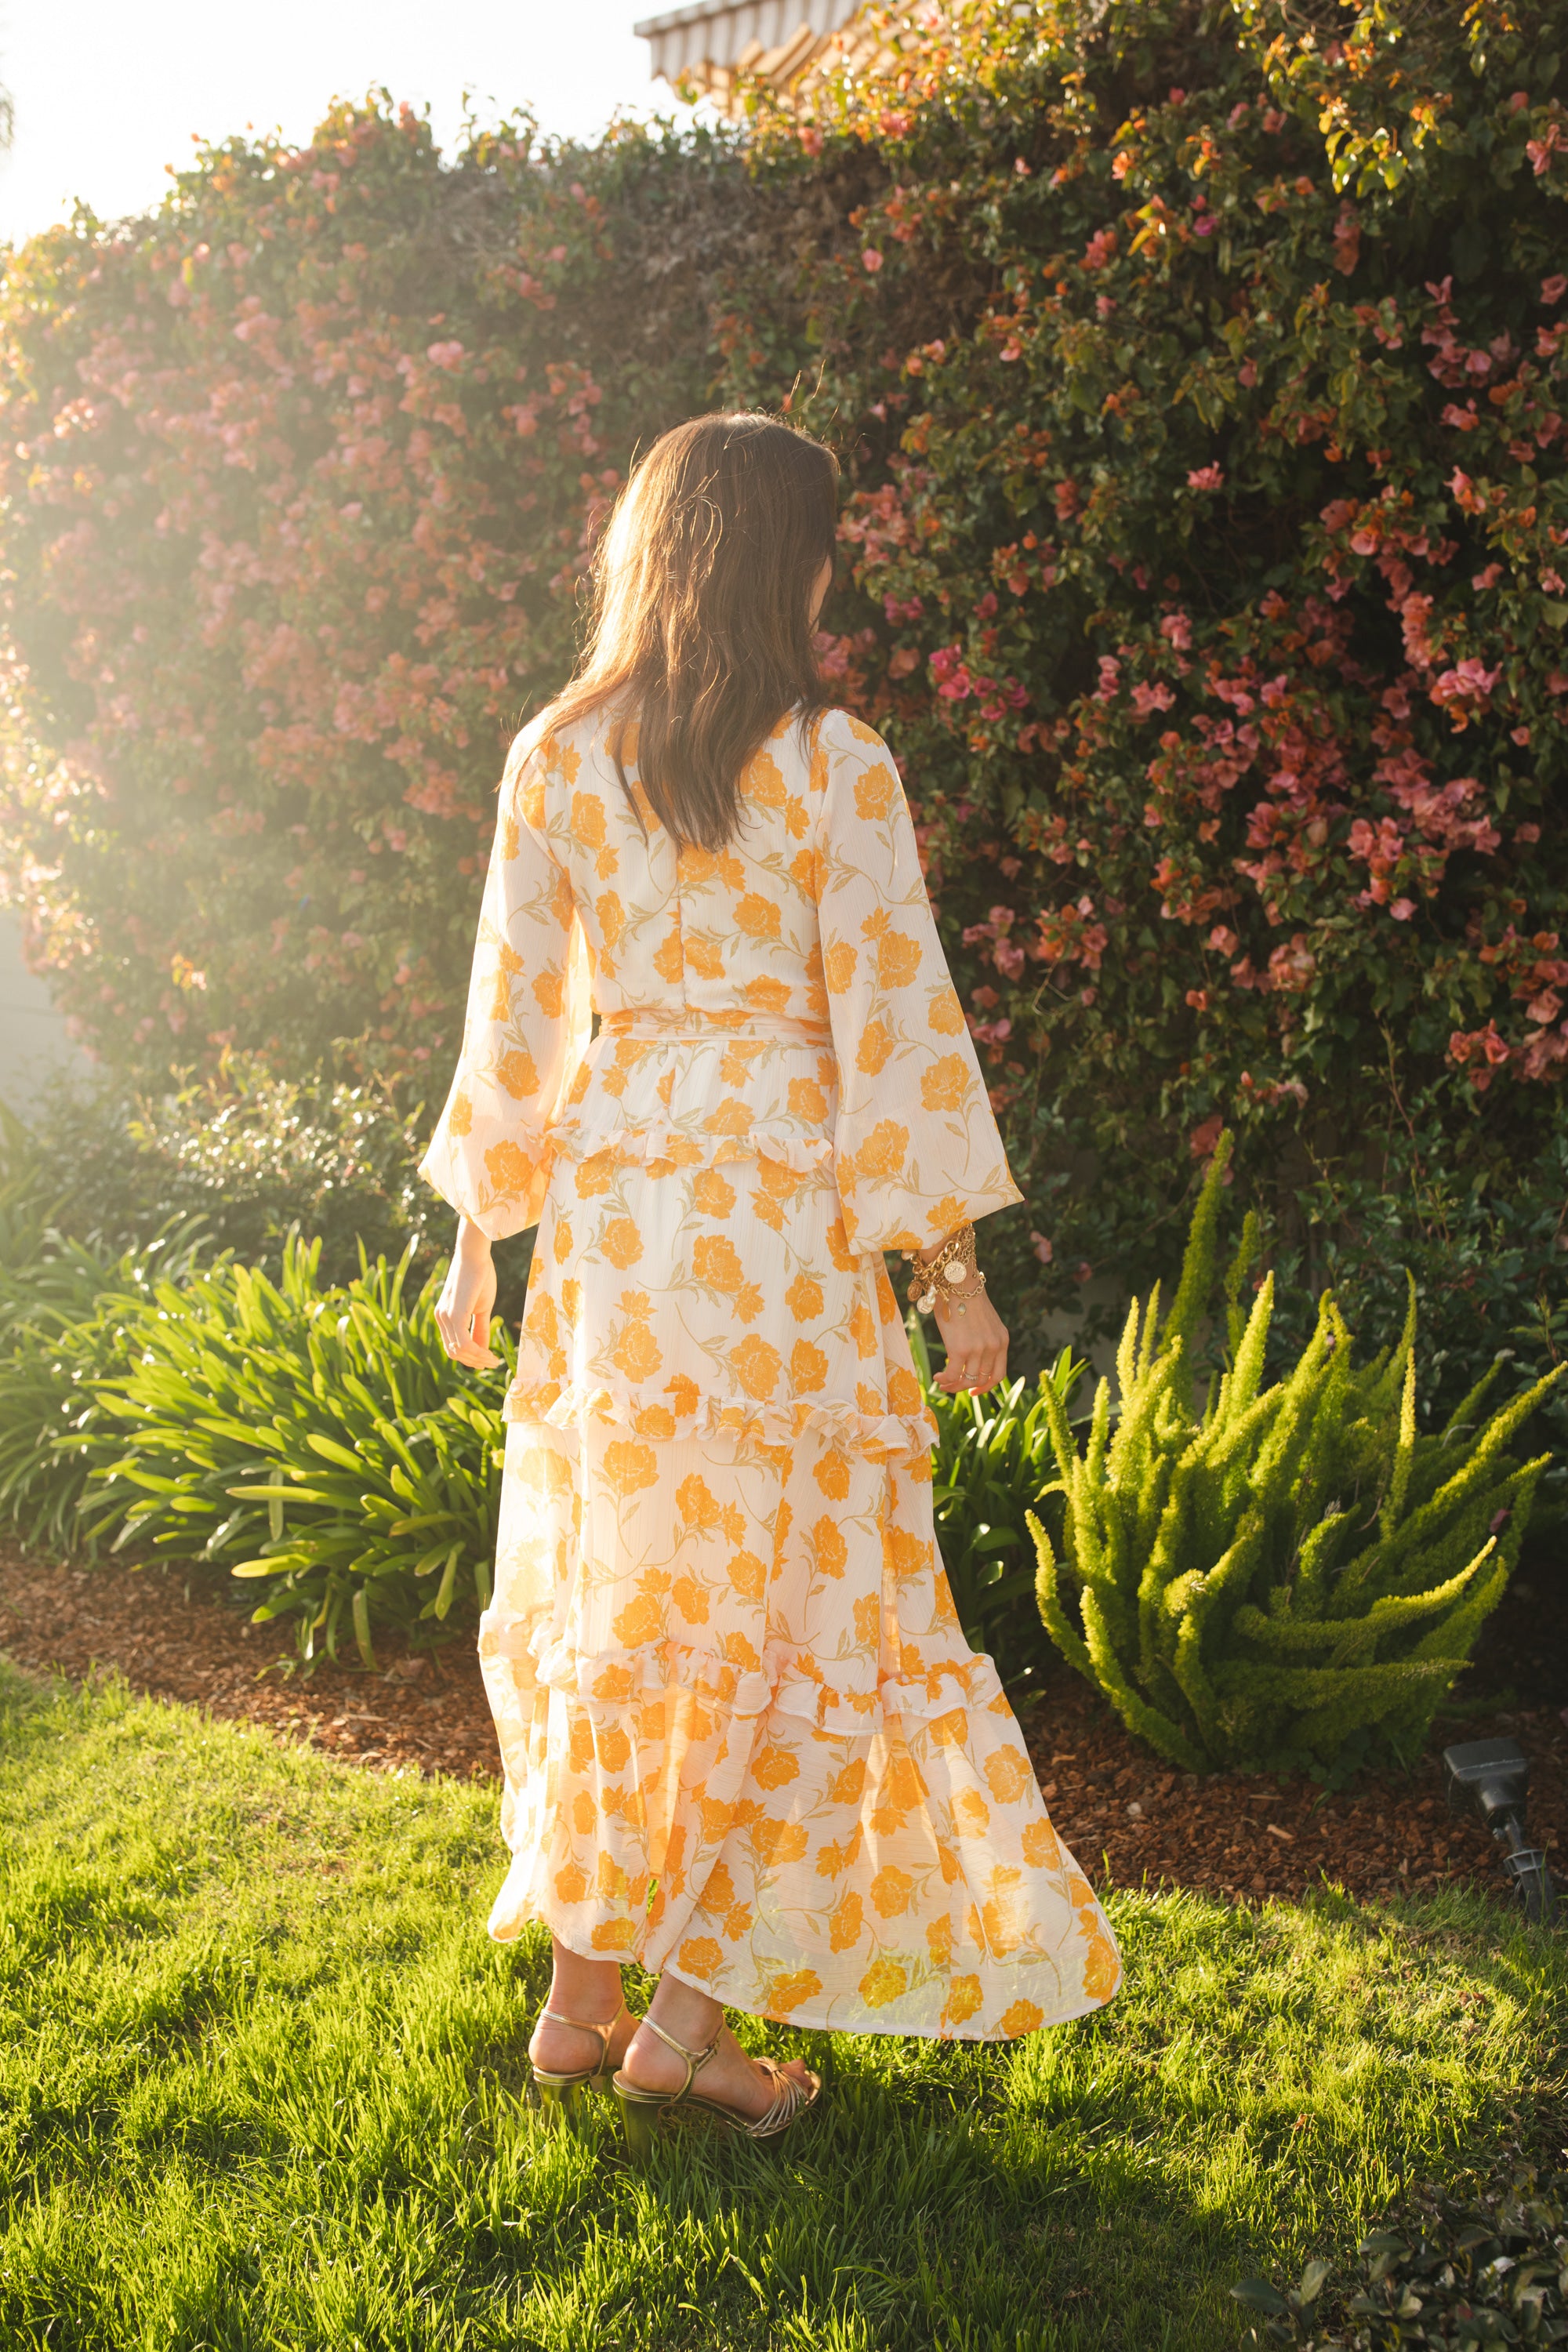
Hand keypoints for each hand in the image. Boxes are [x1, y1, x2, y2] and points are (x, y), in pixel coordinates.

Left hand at [435, 1220, 499, 1368]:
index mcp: (444, 1316)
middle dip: (474, 1362)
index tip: (489, 1360)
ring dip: (477, 1359)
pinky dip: (477, 1352)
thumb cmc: (480, 1276)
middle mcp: (441, 1318)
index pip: (453, 1346)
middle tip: (493, 1363)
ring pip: (458, 1350)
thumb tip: (482, 1350)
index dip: (470, 1358)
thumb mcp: (481, 1307)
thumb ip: (479, 1329)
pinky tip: (489, 1353)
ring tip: (494, 1360)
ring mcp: (445, 1317)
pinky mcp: (454, 1314)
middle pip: (454, 1352)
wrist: (475, 1254)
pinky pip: (463, 1343)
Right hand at [932, 1288, 1008, 1393]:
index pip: (999, 1374)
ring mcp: (978, 1349)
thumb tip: (967, 1357)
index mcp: (1002, 1340)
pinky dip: (944, 1380)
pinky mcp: (960, 1349)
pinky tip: (937, 1377)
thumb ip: (983, 1339)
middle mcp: (993, 1347)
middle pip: (981, 1379)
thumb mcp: (983, 1321)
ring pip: (967, 1379)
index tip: (973, 1391)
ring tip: (942, 1382)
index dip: (986, 1387)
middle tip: (951, 1386)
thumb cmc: (964, 1297)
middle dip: (965, 1386)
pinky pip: (952, 1374)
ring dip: (953, 1385)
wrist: (957, 1282)